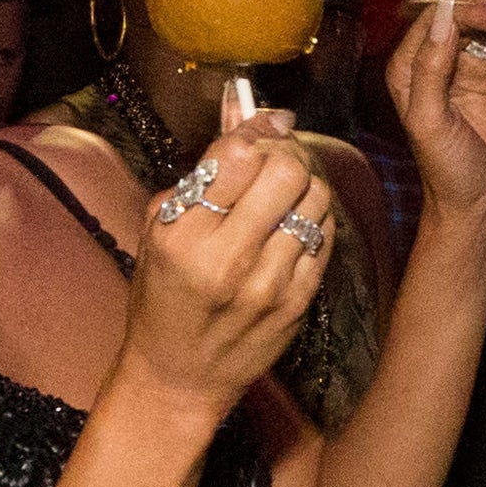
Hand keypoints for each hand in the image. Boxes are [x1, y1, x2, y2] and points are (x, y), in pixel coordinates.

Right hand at [124, 113, 332, 413]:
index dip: (256, 129)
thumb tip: (243, 108)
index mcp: (183, 235)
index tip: (262, 125)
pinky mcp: (299, 302)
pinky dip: (314, 219)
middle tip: (277, 156)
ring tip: (284, 192)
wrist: (178, 378)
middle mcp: (228, 258)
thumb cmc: (162, 299)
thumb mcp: (160, 231)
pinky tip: (293, 225)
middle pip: (287, 170)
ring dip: (304, 183)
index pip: (238, 154)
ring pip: (316, 198)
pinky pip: (325, 236)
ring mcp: (269, 283)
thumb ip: (202, 171)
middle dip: (285, 152)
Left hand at [387, 0, 485, 236]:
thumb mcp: (429, 122)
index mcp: (410, 67)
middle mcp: (440, 60)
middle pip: (469, 16)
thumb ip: (430, 69)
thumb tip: (443, 17)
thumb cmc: (445, 172)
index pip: (436, 19)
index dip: (467, 10)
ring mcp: (474, 67)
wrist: (481, 208)